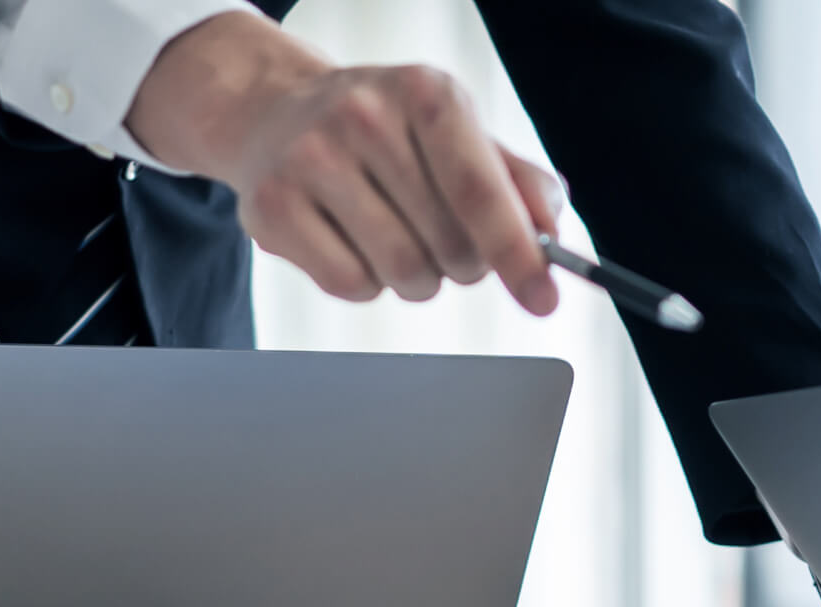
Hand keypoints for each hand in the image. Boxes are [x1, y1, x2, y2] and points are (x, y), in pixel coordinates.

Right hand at [128, 12, 565, 313]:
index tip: (544, 300)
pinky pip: (349, 284)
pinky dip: (367, 283)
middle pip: (447, 243)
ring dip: (418, 278)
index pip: (480, 189)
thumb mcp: (454, 131)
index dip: (517, 252)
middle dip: (464, 263)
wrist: (275, 114)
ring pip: (401, 270)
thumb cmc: (384, 131)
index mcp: (425, 92)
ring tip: (400, 240)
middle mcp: (363, 115)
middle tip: (449, 243)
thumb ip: (516, 181)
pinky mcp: (270, 205)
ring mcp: (309, 158)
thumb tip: (550, 235)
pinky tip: (354, 244)